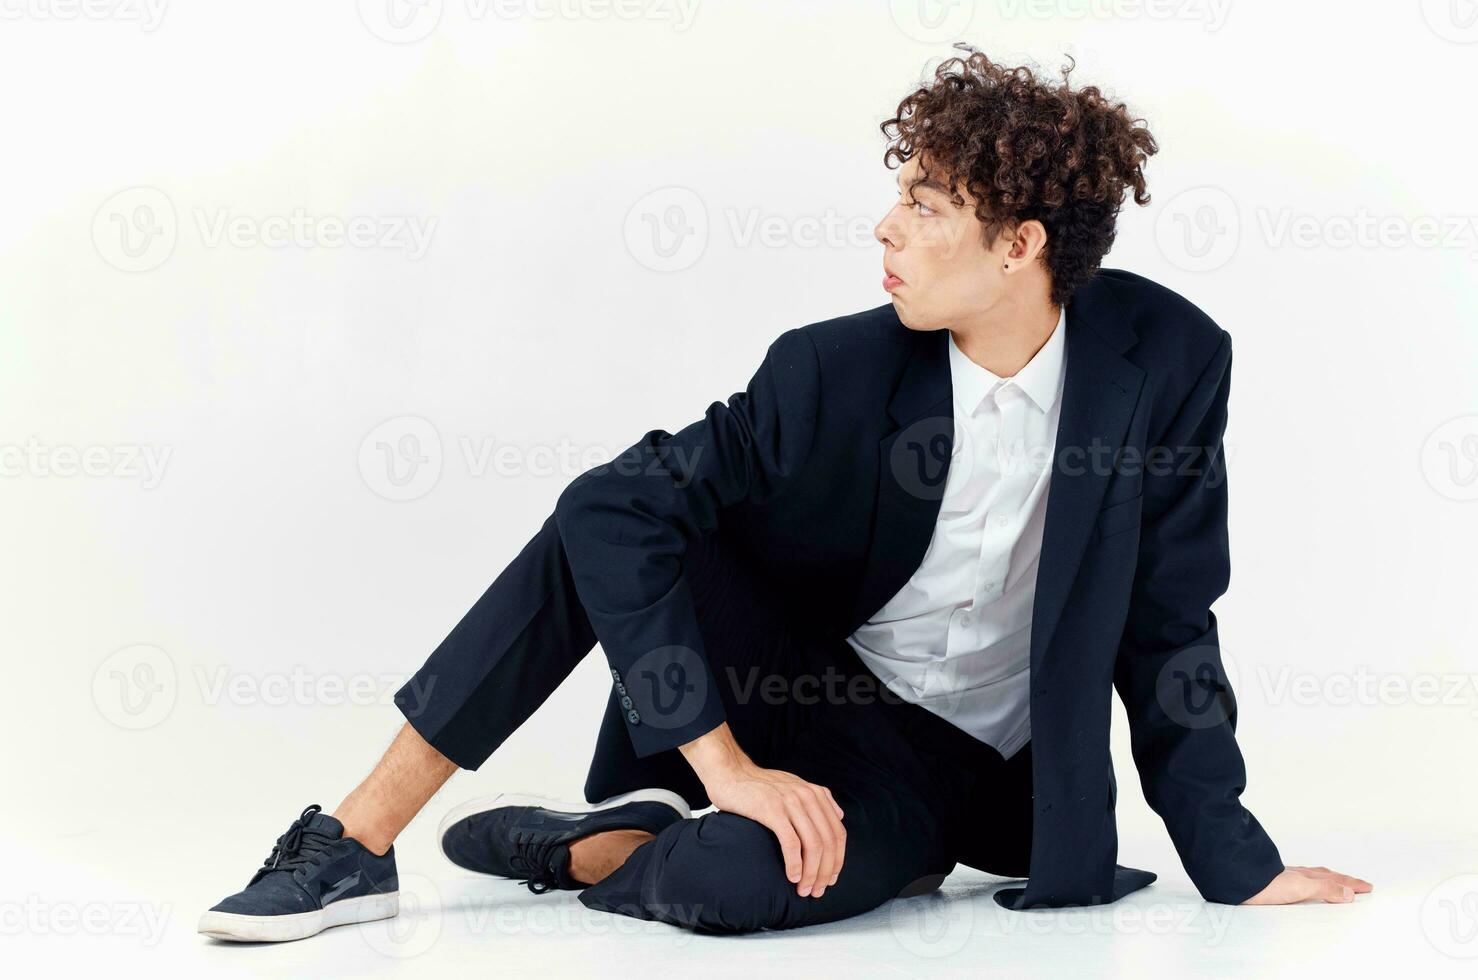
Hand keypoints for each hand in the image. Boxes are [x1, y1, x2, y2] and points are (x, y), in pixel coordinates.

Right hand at [680, 723, 845, 897]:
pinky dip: (795, 864)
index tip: (831, 879)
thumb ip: (817, 798)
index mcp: (815, 793)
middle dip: (826, 872)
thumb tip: (840, 815)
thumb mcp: (793, 785)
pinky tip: (792, 877)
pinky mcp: (772, 810)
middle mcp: (807, 796)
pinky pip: (791, 843)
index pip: (838, 832)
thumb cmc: (759, 785)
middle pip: (828, 842)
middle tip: (817, 891)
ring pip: (813, 845)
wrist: (729, 772)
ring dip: (812, 873)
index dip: (838, 860)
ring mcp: (790, 802)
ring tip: (804, 890)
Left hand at [1241, 865, 1371, 904]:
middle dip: (1343, 880)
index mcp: (1307, 876)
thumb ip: (1325, 890)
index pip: (1335, 881)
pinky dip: (1309, 881)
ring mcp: (1286, 876)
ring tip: (1333, 881)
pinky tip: (1300, 884)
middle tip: (1355, 883)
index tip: (1366, 887)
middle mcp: (1298, 874)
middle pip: (1326, 876)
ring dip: (1327, 879)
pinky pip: (1299, 879)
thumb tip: (1349, 894)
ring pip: (1312, 876)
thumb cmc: (1267, 884)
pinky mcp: (1274, 882)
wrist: (1239, 880)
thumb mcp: (1301, 888)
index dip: (1351, 884)